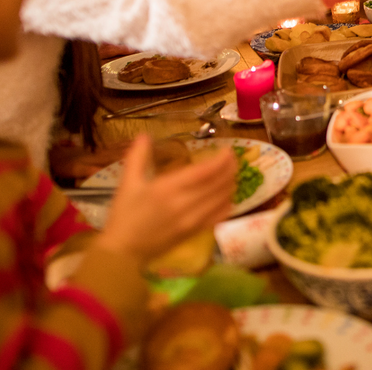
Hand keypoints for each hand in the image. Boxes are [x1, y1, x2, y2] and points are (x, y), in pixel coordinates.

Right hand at [95, 135, 236, 266]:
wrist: (123, 252)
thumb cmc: (124, 215)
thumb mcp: (127, 183)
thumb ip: (138, 156)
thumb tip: (144, 134)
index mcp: (169, 188)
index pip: (205, 171)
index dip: (221, 160)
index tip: (228, 150)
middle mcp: (185, 204)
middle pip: (218, 183)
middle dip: (230, 169)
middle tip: (233, 158)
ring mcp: (192, 220)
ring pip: (222, 199)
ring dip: (230, 184)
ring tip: (231, 173)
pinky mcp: (194, 233)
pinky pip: (219, 216)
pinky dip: (227, 204)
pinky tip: (227, 196)